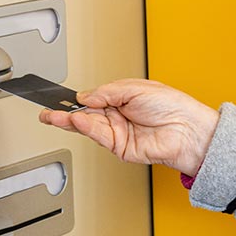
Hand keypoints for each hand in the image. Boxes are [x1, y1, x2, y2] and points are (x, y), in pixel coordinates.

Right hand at [39, 79, 218, 175]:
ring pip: (87, 127)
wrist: (188, 130)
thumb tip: (85, 96)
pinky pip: (99, 136)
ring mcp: (118, 132)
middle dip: (65, 112)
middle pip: (85, 114)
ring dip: (70, 121)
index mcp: (122, 98)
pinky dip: (86, 128)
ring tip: (54, 116)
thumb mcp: (137, 88)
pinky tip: (77, 120)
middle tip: (46, 110)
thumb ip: (108, 92)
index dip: (74, 98)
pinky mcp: (120, 147)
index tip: (56, 97)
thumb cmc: (173, 106)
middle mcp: (118, 116)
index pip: (92, 98)